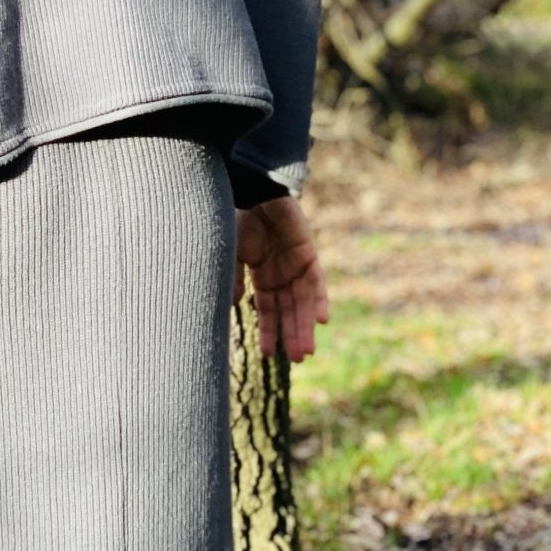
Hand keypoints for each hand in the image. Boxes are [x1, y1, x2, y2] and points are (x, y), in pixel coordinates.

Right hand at [233, 197, 328, 361]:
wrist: (250, 192)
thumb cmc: (234, 220)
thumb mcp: (229, 255)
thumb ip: (234, 279)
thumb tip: (235, 306)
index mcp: (260, 274)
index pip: (266, 309)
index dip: (268, 331)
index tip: (266, 355)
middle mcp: (280, 272)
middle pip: (289, 310)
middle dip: (292, 334)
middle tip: (296, 359)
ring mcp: (295, 264)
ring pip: (303, 301)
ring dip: (305, 325)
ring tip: (306, 350)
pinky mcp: (308, 254)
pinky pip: (317, 281)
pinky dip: (319, 300)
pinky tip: (321, 320)